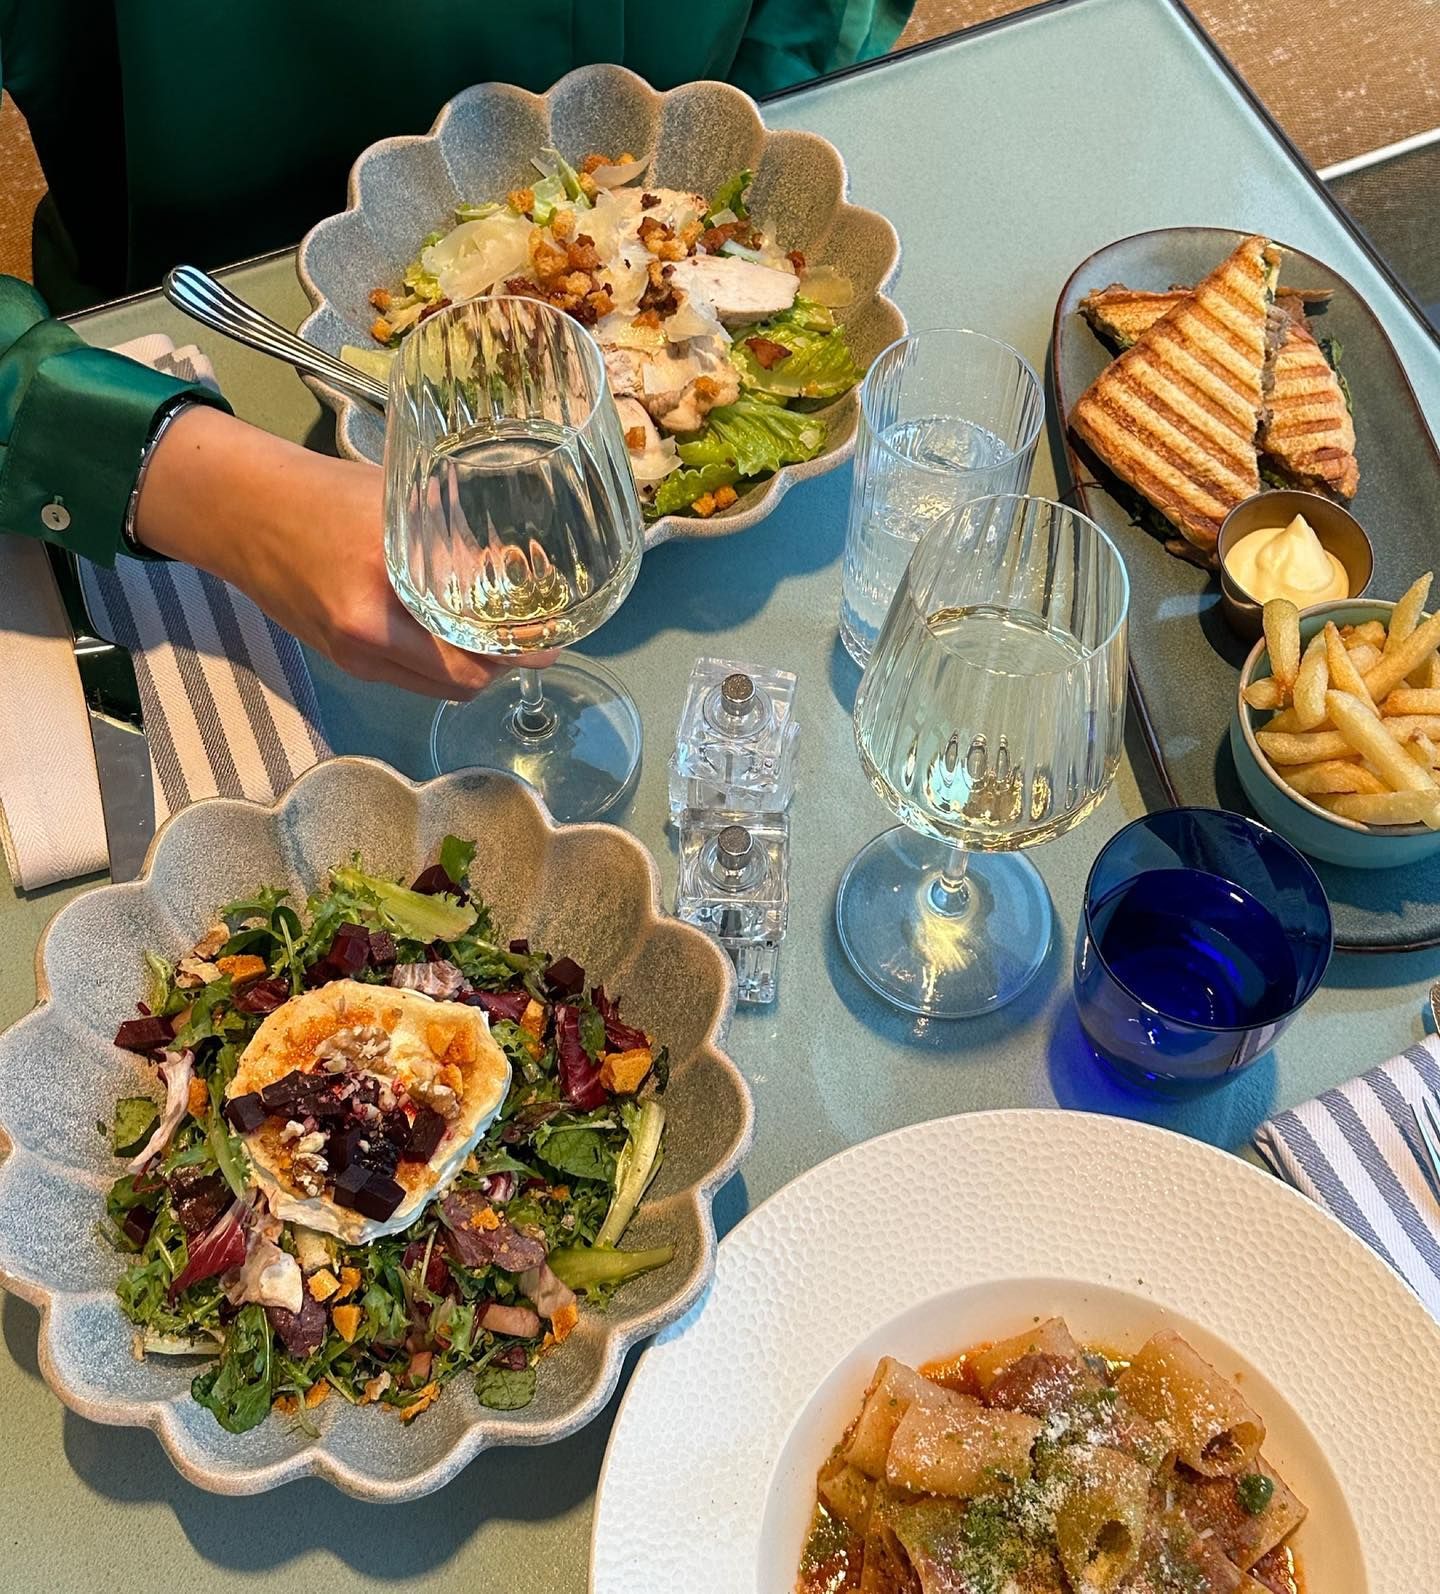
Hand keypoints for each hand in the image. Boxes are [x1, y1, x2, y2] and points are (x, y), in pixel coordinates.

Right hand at [134, 406, 510, 698]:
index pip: (469, 645)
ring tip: (500, 643)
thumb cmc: (323, 495)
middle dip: (502, 666)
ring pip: (437, 688)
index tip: (550, 639)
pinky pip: (408, 681)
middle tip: (534, 645)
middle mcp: (367, 634)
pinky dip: (440, 668)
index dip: (517, 650)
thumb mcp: (396, 503)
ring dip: (473, 672)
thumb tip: (516, 561)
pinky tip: (455, 642)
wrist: (241, 514)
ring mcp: (353, 656)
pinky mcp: (344, 662)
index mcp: (384, 588)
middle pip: (461, 680)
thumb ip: (451, 536)